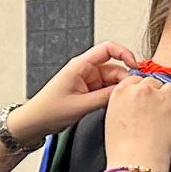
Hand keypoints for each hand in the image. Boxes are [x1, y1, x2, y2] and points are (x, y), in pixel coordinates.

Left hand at [14, 40, 139, 141]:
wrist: (35, 122)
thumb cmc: (48, 111)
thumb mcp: (81, 105)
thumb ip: (106, 97)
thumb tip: (126, 91)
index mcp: (79, 66)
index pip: (107, 49)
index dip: (124, 53)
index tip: (135, 65)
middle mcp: (84, 70)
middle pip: (114, 67)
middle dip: (124, 79)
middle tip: (129, 93)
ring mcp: (87, 80)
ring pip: (112, 80)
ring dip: (118, 89)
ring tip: (120, 102)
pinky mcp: (88, 90)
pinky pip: (106, 89)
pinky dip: (112, 95)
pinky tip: (114, 104)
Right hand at [101, 75, 170, 171]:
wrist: (136, 159)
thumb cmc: (122, 145)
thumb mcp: (112, 116)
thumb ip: (124, 101)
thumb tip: (135, 101)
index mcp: (122, 91)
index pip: (135, 79)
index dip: (139, 88)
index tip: (142, 96)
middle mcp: (142, 90)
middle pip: (153, 81)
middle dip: (154, 91)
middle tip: (152, 107)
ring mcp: (161, 97)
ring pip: (169, 88)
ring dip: (167, 96)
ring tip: (162, 112)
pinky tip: (167, 123)